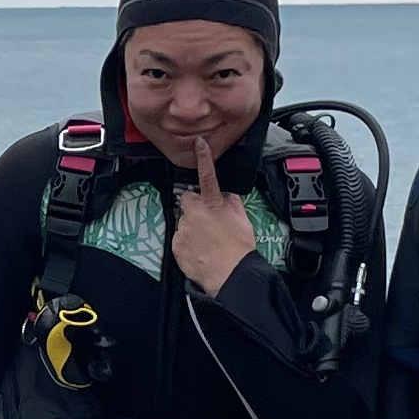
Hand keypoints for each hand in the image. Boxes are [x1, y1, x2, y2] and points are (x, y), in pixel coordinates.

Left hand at [167, 131, 256, 287]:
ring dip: (192, 227)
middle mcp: (195, 213)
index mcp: (213, 204)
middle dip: (194, 207)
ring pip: (184, 221)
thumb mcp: (243, 220)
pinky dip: (187, 243)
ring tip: (206, 242)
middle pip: (188, 201)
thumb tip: (226, 195)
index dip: (204, 158)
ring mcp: (184, 229)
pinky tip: (199, 250)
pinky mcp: (176, 244)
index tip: (199, 144)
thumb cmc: (239, 249)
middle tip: (207, 221)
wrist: (229, 274)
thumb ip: (232, 202)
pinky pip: (180, 238)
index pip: (208, 176)